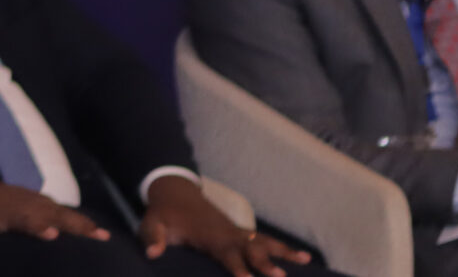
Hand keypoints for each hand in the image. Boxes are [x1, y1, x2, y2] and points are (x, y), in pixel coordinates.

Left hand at [0, 172, 108, 241]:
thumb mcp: (2, 218)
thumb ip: (29, 224)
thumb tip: (56, 233)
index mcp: (33, 205)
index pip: (65, 218)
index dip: (84, 228)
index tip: (106, 237)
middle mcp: (31, 200)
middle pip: (62, 212)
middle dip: (81, 223)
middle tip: (101, 232)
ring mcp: (20, 199)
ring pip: (51, 209)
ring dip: (67, 219)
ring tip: (81, 227)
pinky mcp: (8, 203)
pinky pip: (38, 209)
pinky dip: (50, 215)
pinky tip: (46, 221)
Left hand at [140, 173, 308, 274]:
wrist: (174, 191)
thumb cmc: (164, 213)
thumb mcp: (153, 223)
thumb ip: (153, 237)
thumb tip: (152, 254)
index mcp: (207, 235)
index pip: (224, 253)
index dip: (236, 266)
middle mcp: (226, 233)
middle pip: (249, 248)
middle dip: (264, 262)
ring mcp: (235, 231)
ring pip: (262, 241)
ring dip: (282, 251)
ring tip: (305, 260)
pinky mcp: (239, 232)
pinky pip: (263, 240)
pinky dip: (281, 247)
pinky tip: (302, 257)